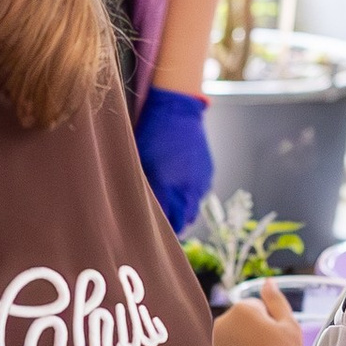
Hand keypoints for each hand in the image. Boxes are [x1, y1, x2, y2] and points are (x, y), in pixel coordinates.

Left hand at [134, 83, 214, 233]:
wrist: (178, 111)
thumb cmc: (152, 135)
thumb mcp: (140, 162)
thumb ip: (141, 189)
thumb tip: (136, 210)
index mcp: (168, 187)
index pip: (167, 224)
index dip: (158, 233)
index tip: (149, 235)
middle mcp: (188, 189)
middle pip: (184, 222)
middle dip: (173, 227)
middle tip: (159, 228)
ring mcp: (201, 182)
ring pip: (193, 210)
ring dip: (182, 213)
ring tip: (168, 209)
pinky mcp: (208, 174)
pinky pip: (200, 195)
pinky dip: (190, 198)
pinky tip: (179, 189)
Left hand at [212, 279, 300, 345]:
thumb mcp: (289, 326)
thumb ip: (276, 300)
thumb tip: (267, 281)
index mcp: (241, 309)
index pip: (258, 309)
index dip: (271, 325)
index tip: (275, 342)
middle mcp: (219, 322)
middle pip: (240, 323)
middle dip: (251, 334)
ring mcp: (209, 344)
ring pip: (229, 340)